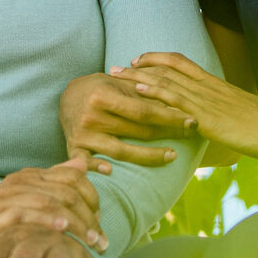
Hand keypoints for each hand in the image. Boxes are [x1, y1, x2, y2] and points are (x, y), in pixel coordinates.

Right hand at [0, 156, 106, 254]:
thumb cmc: (10, 215)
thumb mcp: (35, 196)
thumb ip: (59, 179)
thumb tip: (85, 164)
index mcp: (35, 174)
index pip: (72, 176)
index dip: (92, 194)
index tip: (101, 216)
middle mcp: (23, 181)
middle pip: (66, 192)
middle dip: (88, 216)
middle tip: (99, 239)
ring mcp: (9, 196)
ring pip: (51, 203)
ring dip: (74, 223)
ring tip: (89, 240)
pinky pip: (26, 215)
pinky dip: (46, 221)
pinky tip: (62, 230)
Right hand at [59, 71, 195, 168]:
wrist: (67, 97)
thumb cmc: (100, 88)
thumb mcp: (117, 83)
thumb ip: (142, 91)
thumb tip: (176, 101)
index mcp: (103, 96)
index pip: (143, 110)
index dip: (169, 116)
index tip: (191, 120)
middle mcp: (92, 116)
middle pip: (136, 131)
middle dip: (167, 133)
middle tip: (191, 134)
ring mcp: (82, 135)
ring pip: (121, 151)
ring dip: (149, 156)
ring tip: (172, 155)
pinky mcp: (73, 149)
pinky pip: (87, 163)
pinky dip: (97, 168)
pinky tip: (113, 173)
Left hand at [122, 52, 257, 161]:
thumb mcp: (238, 116)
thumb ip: (221, 115)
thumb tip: (208, 123)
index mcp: (215, 84)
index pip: (181, 63)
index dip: (158, 59)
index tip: (138, 60)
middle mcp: (207, 86)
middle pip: (168, 68)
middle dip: (140, 66)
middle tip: (115, 67)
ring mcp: (206, 99)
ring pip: (167, 81)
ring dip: (138, 77)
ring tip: (116, 75)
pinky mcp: (207, 116)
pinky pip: (177, 101)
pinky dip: (156, 94)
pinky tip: (139, 92)